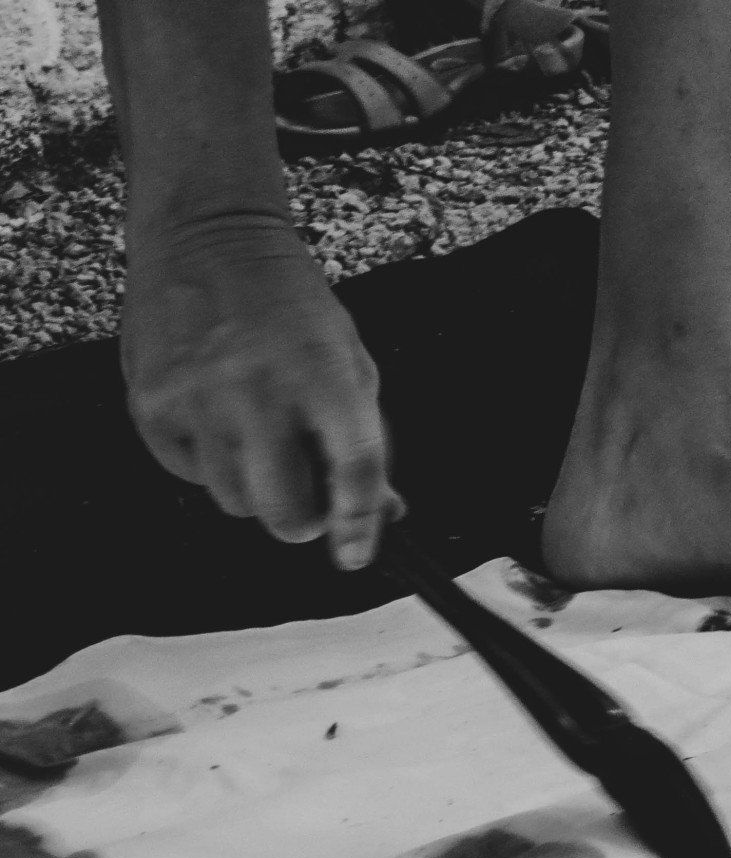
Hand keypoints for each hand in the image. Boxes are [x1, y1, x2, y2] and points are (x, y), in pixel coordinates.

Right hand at [120, 216, 400, 568]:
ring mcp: (199, 400)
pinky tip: (220, 422)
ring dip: (256, 491)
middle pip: (286, 513)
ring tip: (261, 443)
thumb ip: (367, 437)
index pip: (354, 475)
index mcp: (325, 378)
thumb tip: (383, 510)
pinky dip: (211, 465)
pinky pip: (189, 475)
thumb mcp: (349, 359)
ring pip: (236, 503)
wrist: (207, 235)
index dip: (360, 526)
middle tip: (309, 501)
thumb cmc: (290, 303)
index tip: (357, 554)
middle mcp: (260, 393)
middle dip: (305, 521)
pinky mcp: (152, 404)